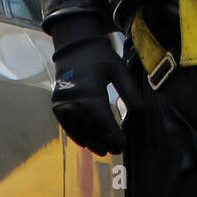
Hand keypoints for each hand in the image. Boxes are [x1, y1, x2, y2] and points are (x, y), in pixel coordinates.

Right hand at [49, 13, 141, 155]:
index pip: (104, 124)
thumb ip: (129, 90)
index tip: (123, 145)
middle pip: (91, 131)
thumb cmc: (99, 57)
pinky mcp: (57, 106)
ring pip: (79, 132)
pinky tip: (87, 142)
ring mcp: (62, 106)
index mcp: (90, 95)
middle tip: (116, 150)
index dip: (114, 138)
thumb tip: (139, 111)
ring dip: (91, 143)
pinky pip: (68, 127)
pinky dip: (78, 136)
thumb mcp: (119, 69)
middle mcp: (73, 103)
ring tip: (102, 150)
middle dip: (104, 143)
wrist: (73, 46)